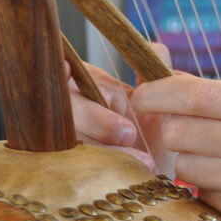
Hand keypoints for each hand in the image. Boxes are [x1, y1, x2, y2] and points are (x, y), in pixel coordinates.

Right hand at [67, 44, 175, 174]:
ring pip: (69, 138)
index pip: (64, 69)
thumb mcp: (160, 103)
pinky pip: (75, 165)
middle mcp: (72, 109)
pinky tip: (134, 171)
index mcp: (92, 85)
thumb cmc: (155, 134)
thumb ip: (154, 74)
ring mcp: (66, 139)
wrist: (160, 172)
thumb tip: (154, 48)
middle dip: (96, 119)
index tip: (69, 69)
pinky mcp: (68, 166)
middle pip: (64, 105)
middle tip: (129, 133)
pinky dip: (106, 168)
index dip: (60, 68)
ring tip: (143, 159)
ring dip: (106, 150)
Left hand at [131, 74, 220, 220]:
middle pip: (178, 129)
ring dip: (191, 172)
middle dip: (174, 139)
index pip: (194, 92)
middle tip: (190, 147)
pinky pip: (201, 197)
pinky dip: (207, 197)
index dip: (157, 93)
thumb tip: (170, 80)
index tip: (140, 97)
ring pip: (183, 165)